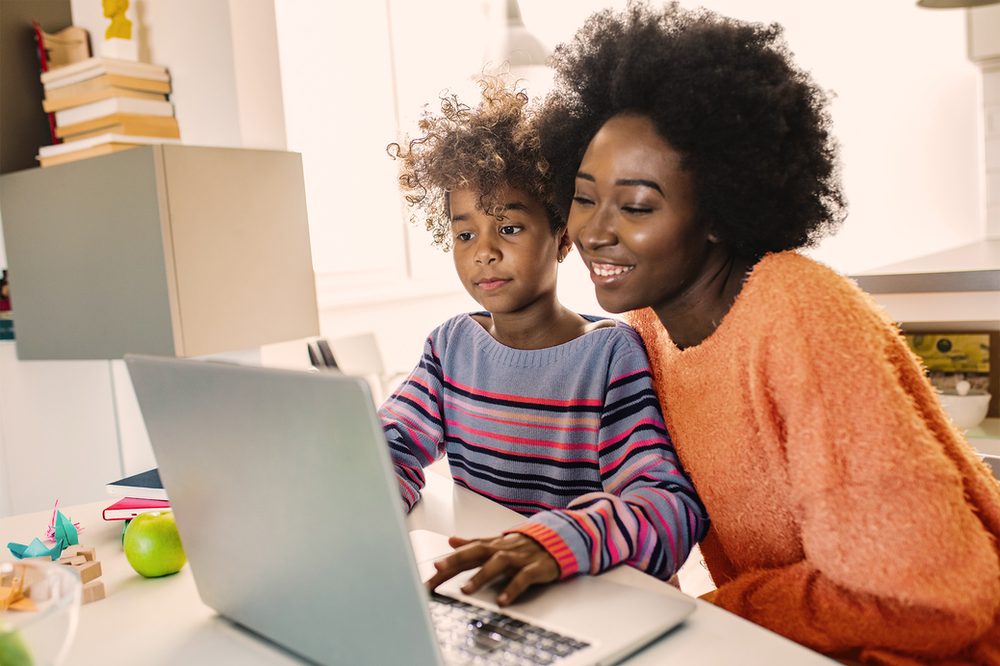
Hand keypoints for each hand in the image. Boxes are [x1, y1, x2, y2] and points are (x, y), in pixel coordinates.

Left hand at [425, 533, 559, 605]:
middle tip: (438, 570)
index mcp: (490, 546)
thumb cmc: (523, 545)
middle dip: (456, 560)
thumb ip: (473, 543)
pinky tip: (502, 601)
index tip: (430, 571)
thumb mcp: (496, 543)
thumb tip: (451, 540)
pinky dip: (512, 589)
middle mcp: (501, 550)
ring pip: (497, 564)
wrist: (557, 540)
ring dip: (481, 576)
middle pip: (475, 552)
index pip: (464, 553)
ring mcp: (518, 558)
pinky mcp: (534, 568)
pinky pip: (522, 578)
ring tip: (466, 590)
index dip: (446, 562)